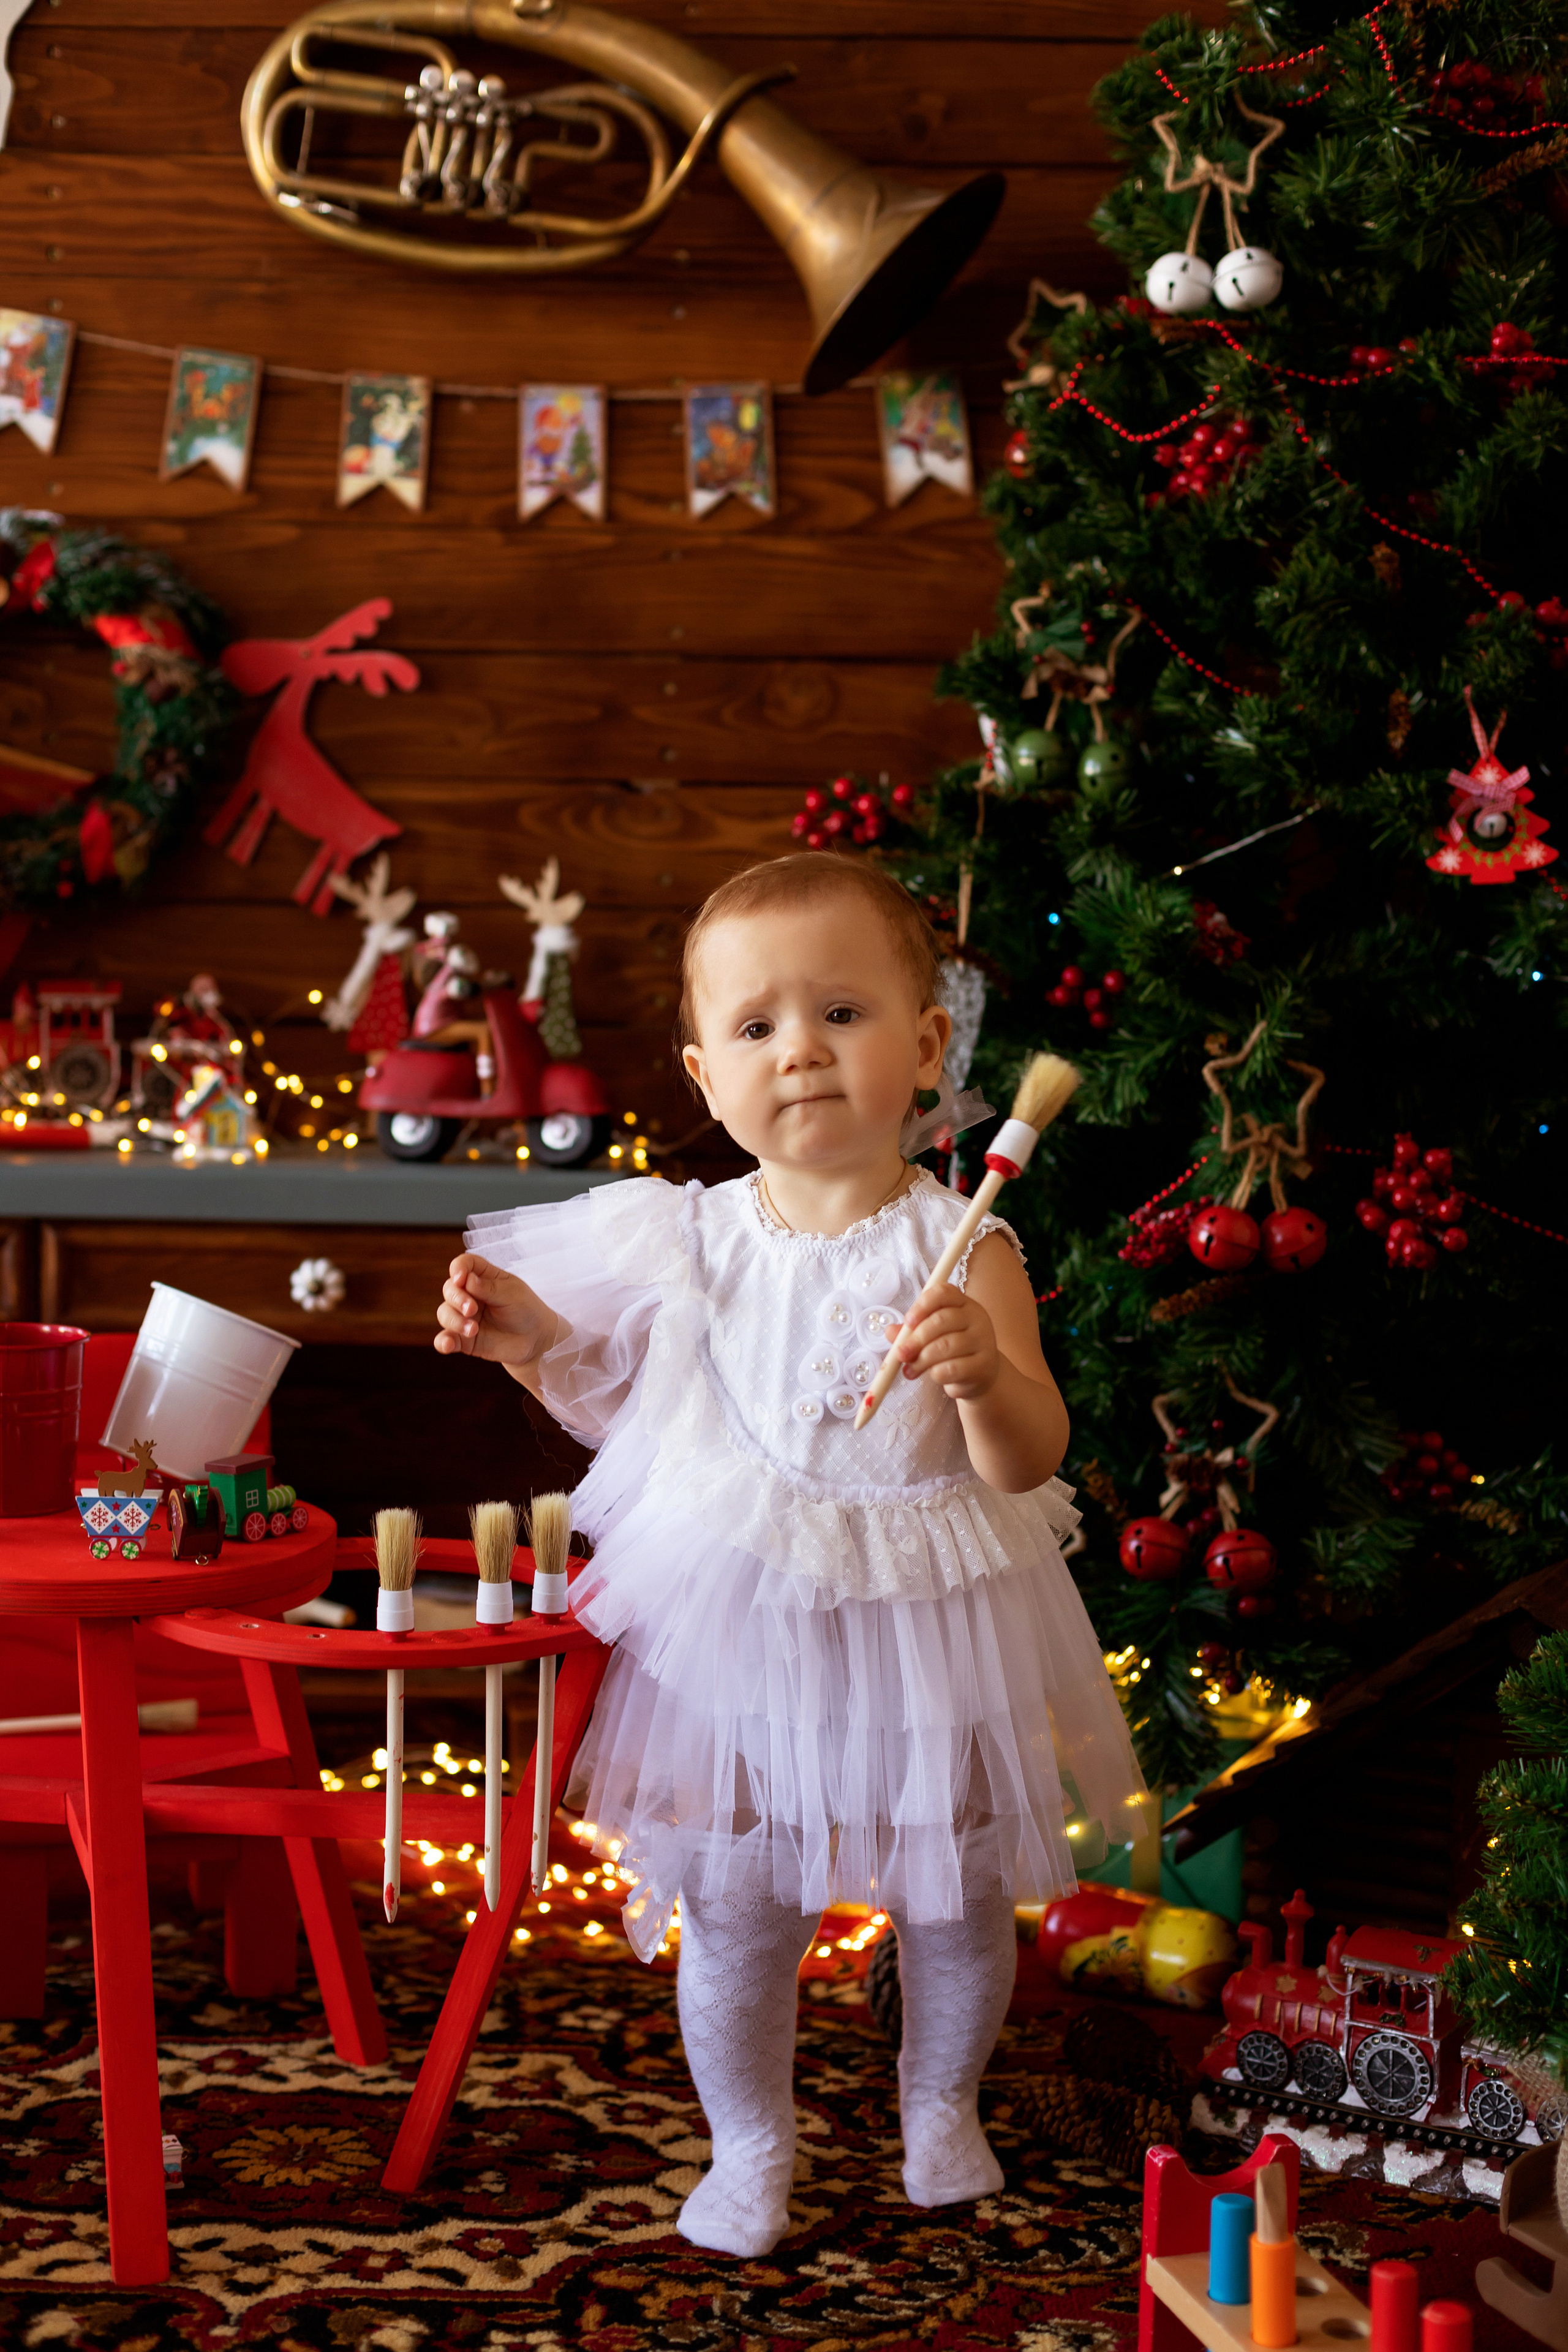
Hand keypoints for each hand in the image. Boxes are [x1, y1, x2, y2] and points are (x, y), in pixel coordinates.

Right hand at [434, 1252, 555, 1366]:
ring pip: (444, 1313)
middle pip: (449, 1289)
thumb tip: (467, 1279)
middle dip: (457, 1298)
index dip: (458, 1268)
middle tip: (472, 1309)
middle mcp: (470, 1295)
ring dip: (454, 1320)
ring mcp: (465, 1317)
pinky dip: (442, 1342)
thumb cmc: (526, 1310)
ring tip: (473, 1330)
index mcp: (483, 1277)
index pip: (464, 1265)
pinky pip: (444, 1339)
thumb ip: (489, 1288)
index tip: (461, 1279)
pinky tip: (448, 1345)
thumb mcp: (512, 1294)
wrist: (536, 1341)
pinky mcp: (463, 1339)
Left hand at [889, 1284, 1000, 1402]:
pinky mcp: (984, 1365)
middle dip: (915, 1338)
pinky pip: (953, 1368)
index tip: (907, 1322)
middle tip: (900, 1354)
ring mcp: (983, 1340)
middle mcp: (976, 1317)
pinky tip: (932, 1376)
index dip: (922, 1305)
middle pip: (941, 1320)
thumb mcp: (930, 1336)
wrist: (979, 1375)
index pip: (943, 1292)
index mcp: (962, 1303)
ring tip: (910, 1370)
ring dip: (921, 1360)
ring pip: (945, 1346)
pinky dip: (936, 1373)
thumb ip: (909, 1332)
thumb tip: (889, 1331)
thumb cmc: (951, 1351)